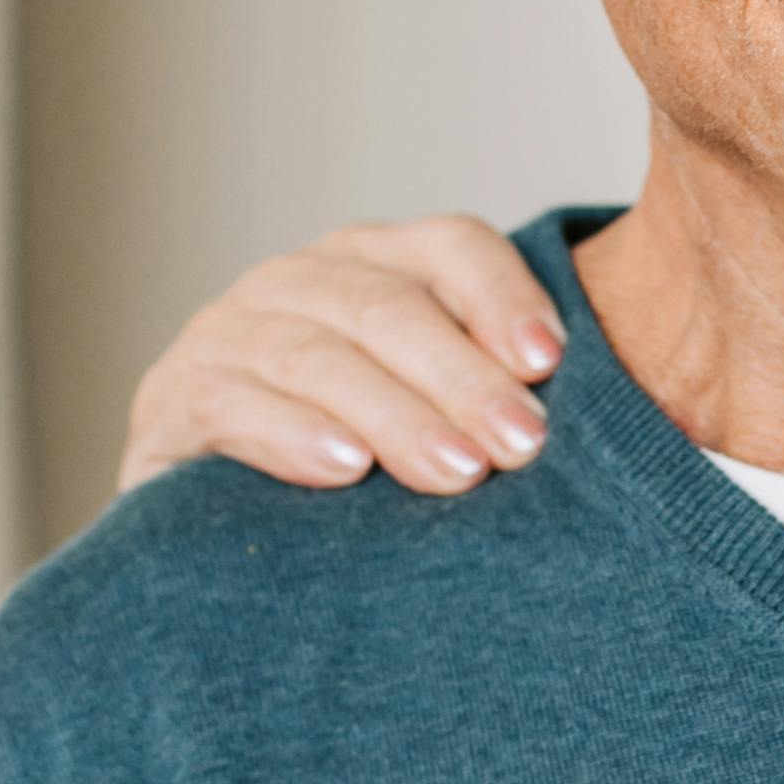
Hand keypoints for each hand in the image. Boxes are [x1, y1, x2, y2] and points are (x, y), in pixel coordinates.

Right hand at [117, 218, 565, 498]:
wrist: (213, 537)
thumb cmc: (361, 471)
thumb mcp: (432, 419)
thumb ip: (497, 398)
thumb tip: (611, 425)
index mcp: (376, 263)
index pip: (450, 246)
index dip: (502, 294)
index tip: (551, 363)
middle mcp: (300, 281)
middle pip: (388, 304)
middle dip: (463, 377)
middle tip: (523, 446)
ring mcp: (228, 333)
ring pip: (317, 353)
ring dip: (394, 414)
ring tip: (456, 471)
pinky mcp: (172, 400)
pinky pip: (233, 402)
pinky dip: (292, 434)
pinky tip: (346, 471)